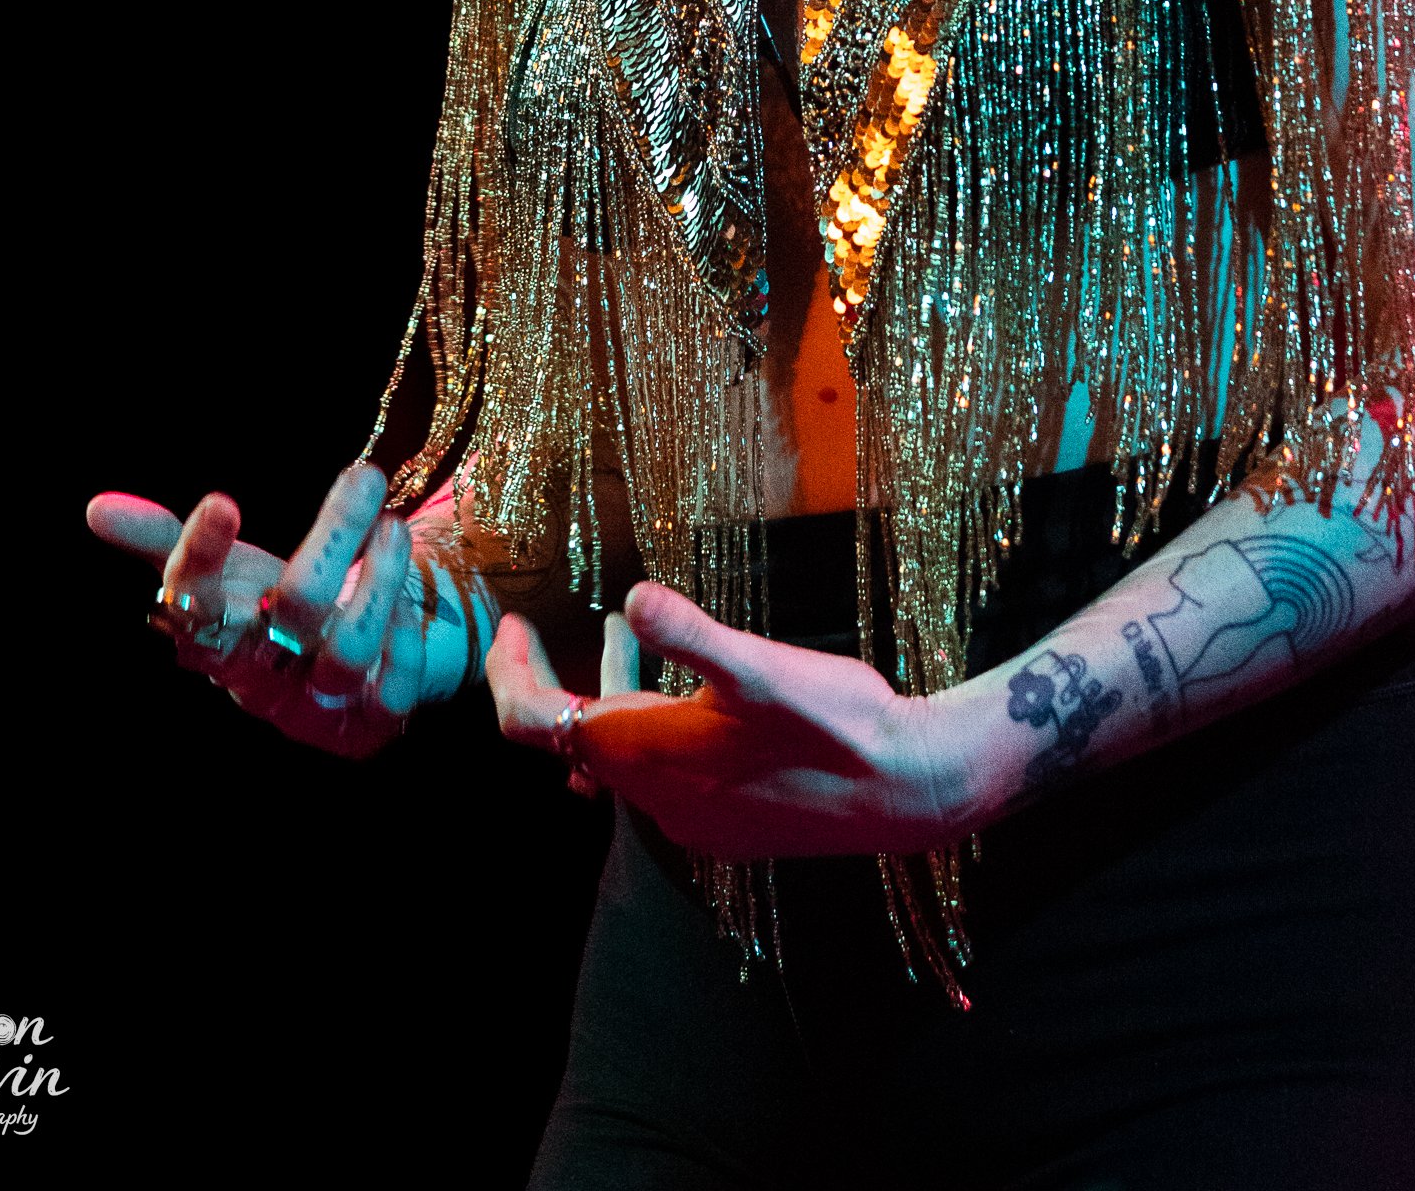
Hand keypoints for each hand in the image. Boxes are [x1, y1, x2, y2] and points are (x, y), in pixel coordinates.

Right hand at [87, 463, 440, 758]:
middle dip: (333, 536)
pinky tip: (411, 601)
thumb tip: (96, 507)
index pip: (195, 600)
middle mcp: (265, 675)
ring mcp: (320, 702)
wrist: (348, 671)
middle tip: (364, 474)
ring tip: (395, 527)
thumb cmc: (273, 609)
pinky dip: (405, 642)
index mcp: (217, 637)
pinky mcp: (372, 721)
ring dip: (382, 579)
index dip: (202, 556)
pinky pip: (394, 688)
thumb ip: (169, 541)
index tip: (221, 502)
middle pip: (294, 607)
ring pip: (350, 647)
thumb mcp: (228, 571)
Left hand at [486, 582, 970, 858]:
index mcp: (648, 754)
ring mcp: (690, 815)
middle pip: (570, 741)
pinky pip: (659, 771)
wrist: (905, 791)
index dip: (511, 674)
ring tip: (617, 630)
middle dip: (550, 681)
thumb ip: (692, 633)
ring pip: (619, 752)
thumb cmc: (833, 724)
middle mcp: (656, 797)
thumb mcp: (759, 665)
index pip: (536, 724)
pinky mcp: (723, 821)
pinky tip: (684, 687)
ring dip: (608, 693)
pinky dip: (648, 721)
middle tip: (536, 630)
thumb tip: (635, 593)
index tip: (509, 625)